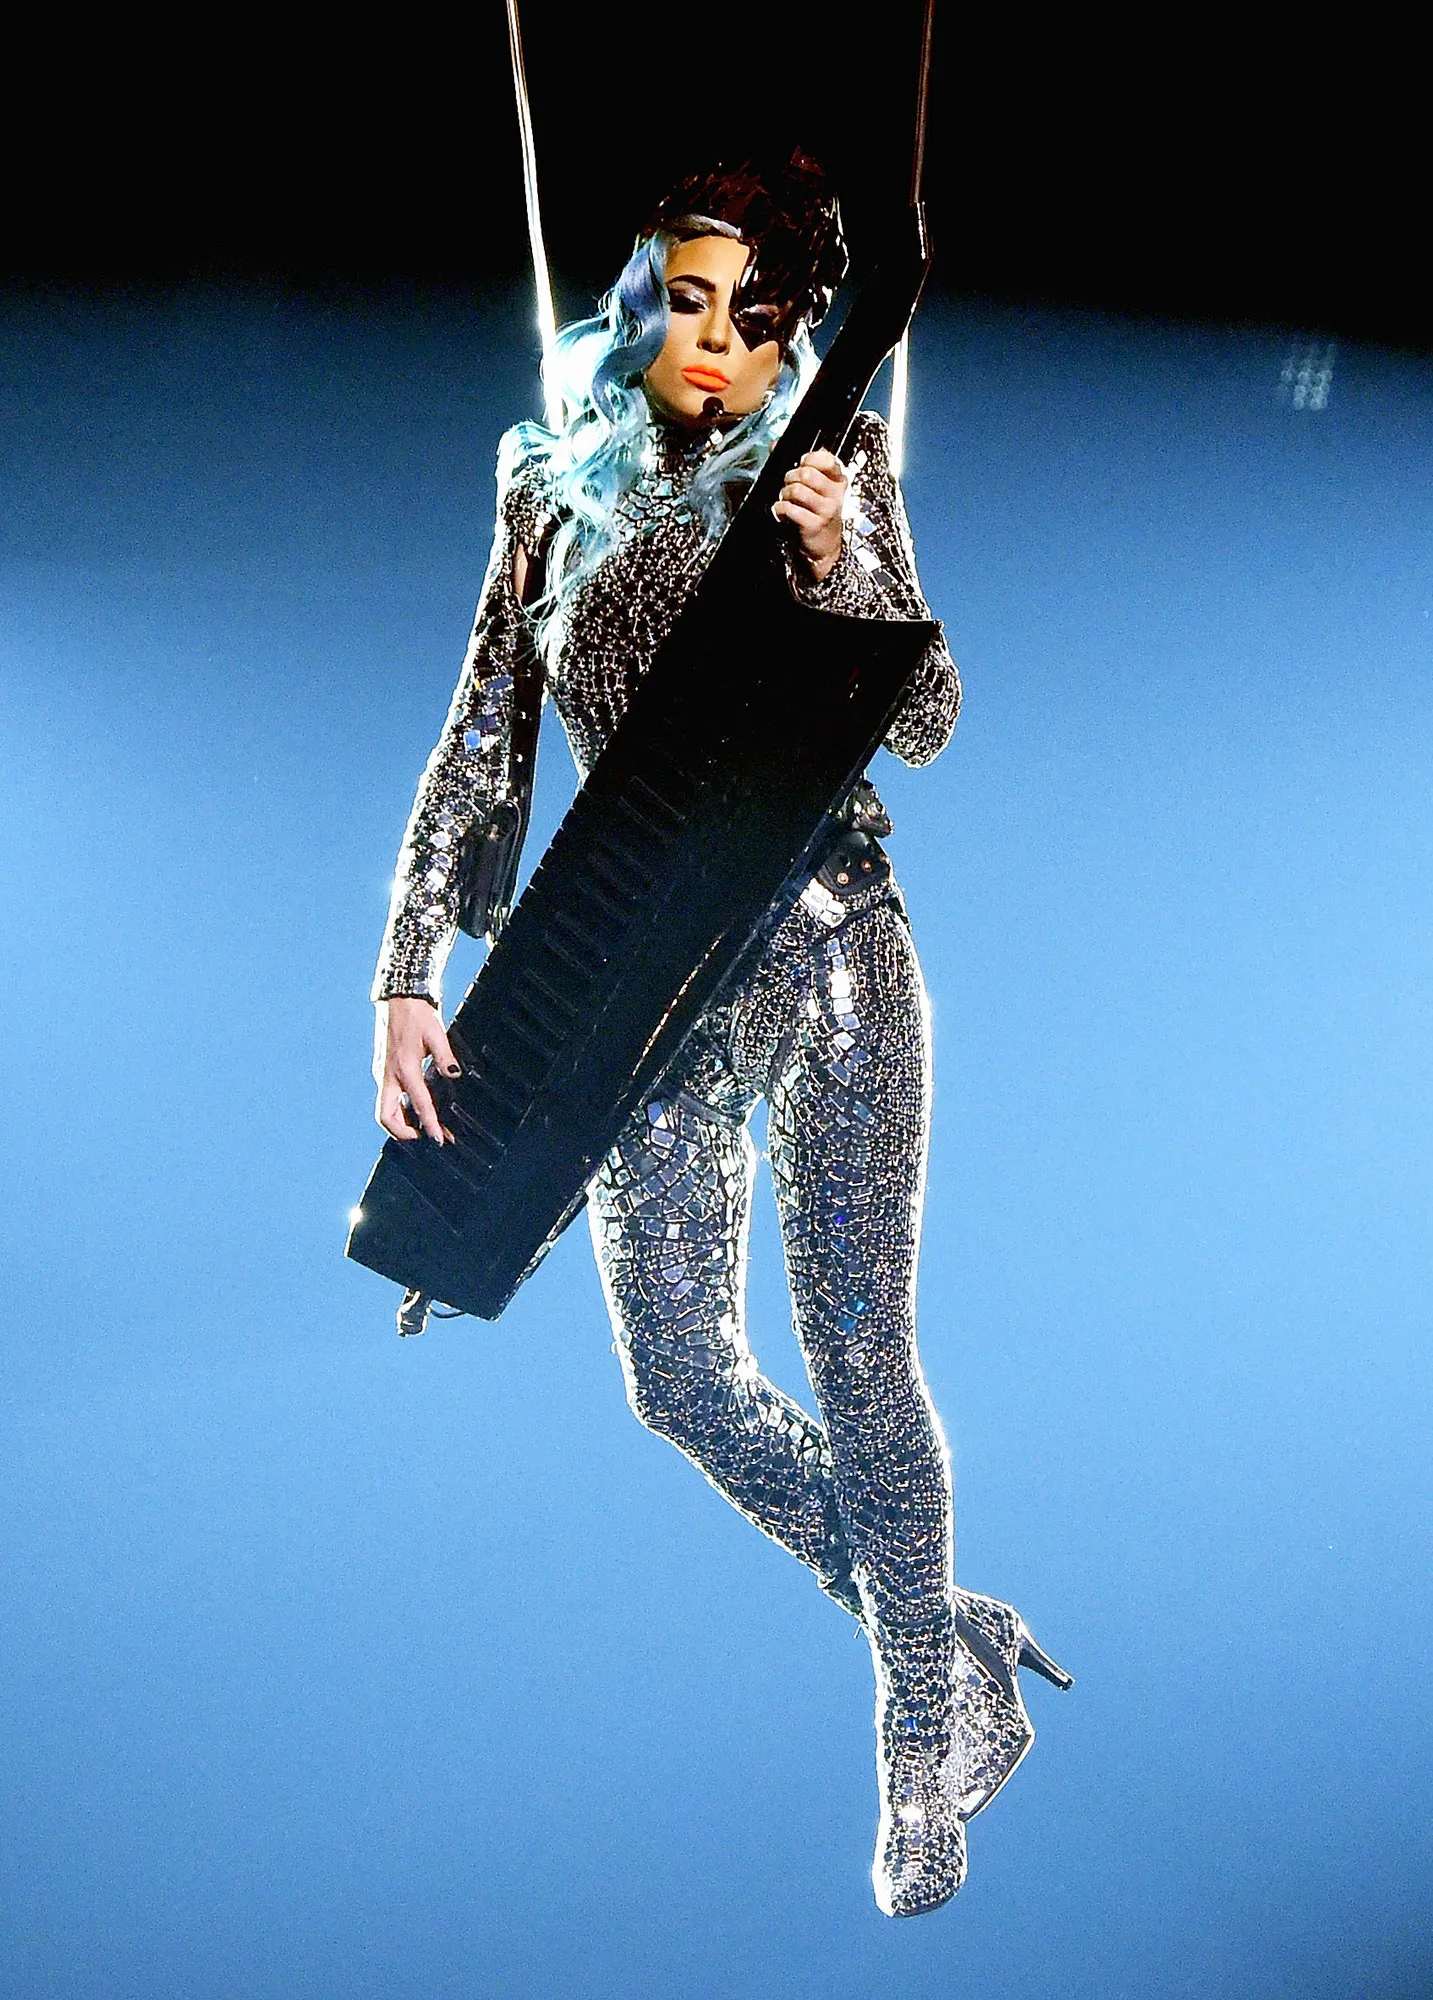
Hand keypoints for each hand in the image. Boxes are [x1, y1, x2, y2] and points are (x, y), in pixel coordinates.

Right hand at [374, 997, 458, 1143]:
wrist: (398, 997)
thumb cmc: (417, 1014)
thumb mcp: (436, 1033)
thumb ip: (446, 1057)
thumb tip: (454, 1075)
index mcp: (404, 1067)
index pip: (418, 1105)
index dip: (430, 1125)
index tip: (439, 1140)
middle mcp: (388, 1074)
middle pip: (387, 1117)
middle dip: (404, 1133)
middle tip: (426, 1137)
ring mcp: (382, 1073)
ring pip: (384, 1110)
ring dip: (400, 1123)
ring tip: (422, 1128)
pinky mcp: (382, 1070)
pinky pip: (386, 1098)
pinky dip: (398, 1109)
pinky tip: (414, 1109)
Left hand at [773, 449, 846, 579]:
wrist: (824, 546)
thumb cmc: (818, 513)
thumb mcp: (818, 489)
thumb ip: (801, 466)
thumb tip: (775, 445)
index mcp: (838, 481)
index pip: (826, 458)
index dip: (808, 459)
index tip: (802, 466)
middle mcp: (835, 494)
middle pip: (806, 473)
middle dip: (790, 477)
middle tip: (789, 486)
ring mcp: (826, 509)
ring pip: (797, 489)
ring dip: (785, 494)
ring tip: (787, 500)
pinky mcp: (814, 524)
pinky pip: (790, 508)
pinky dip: (781, 509)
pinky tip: (784, 513)